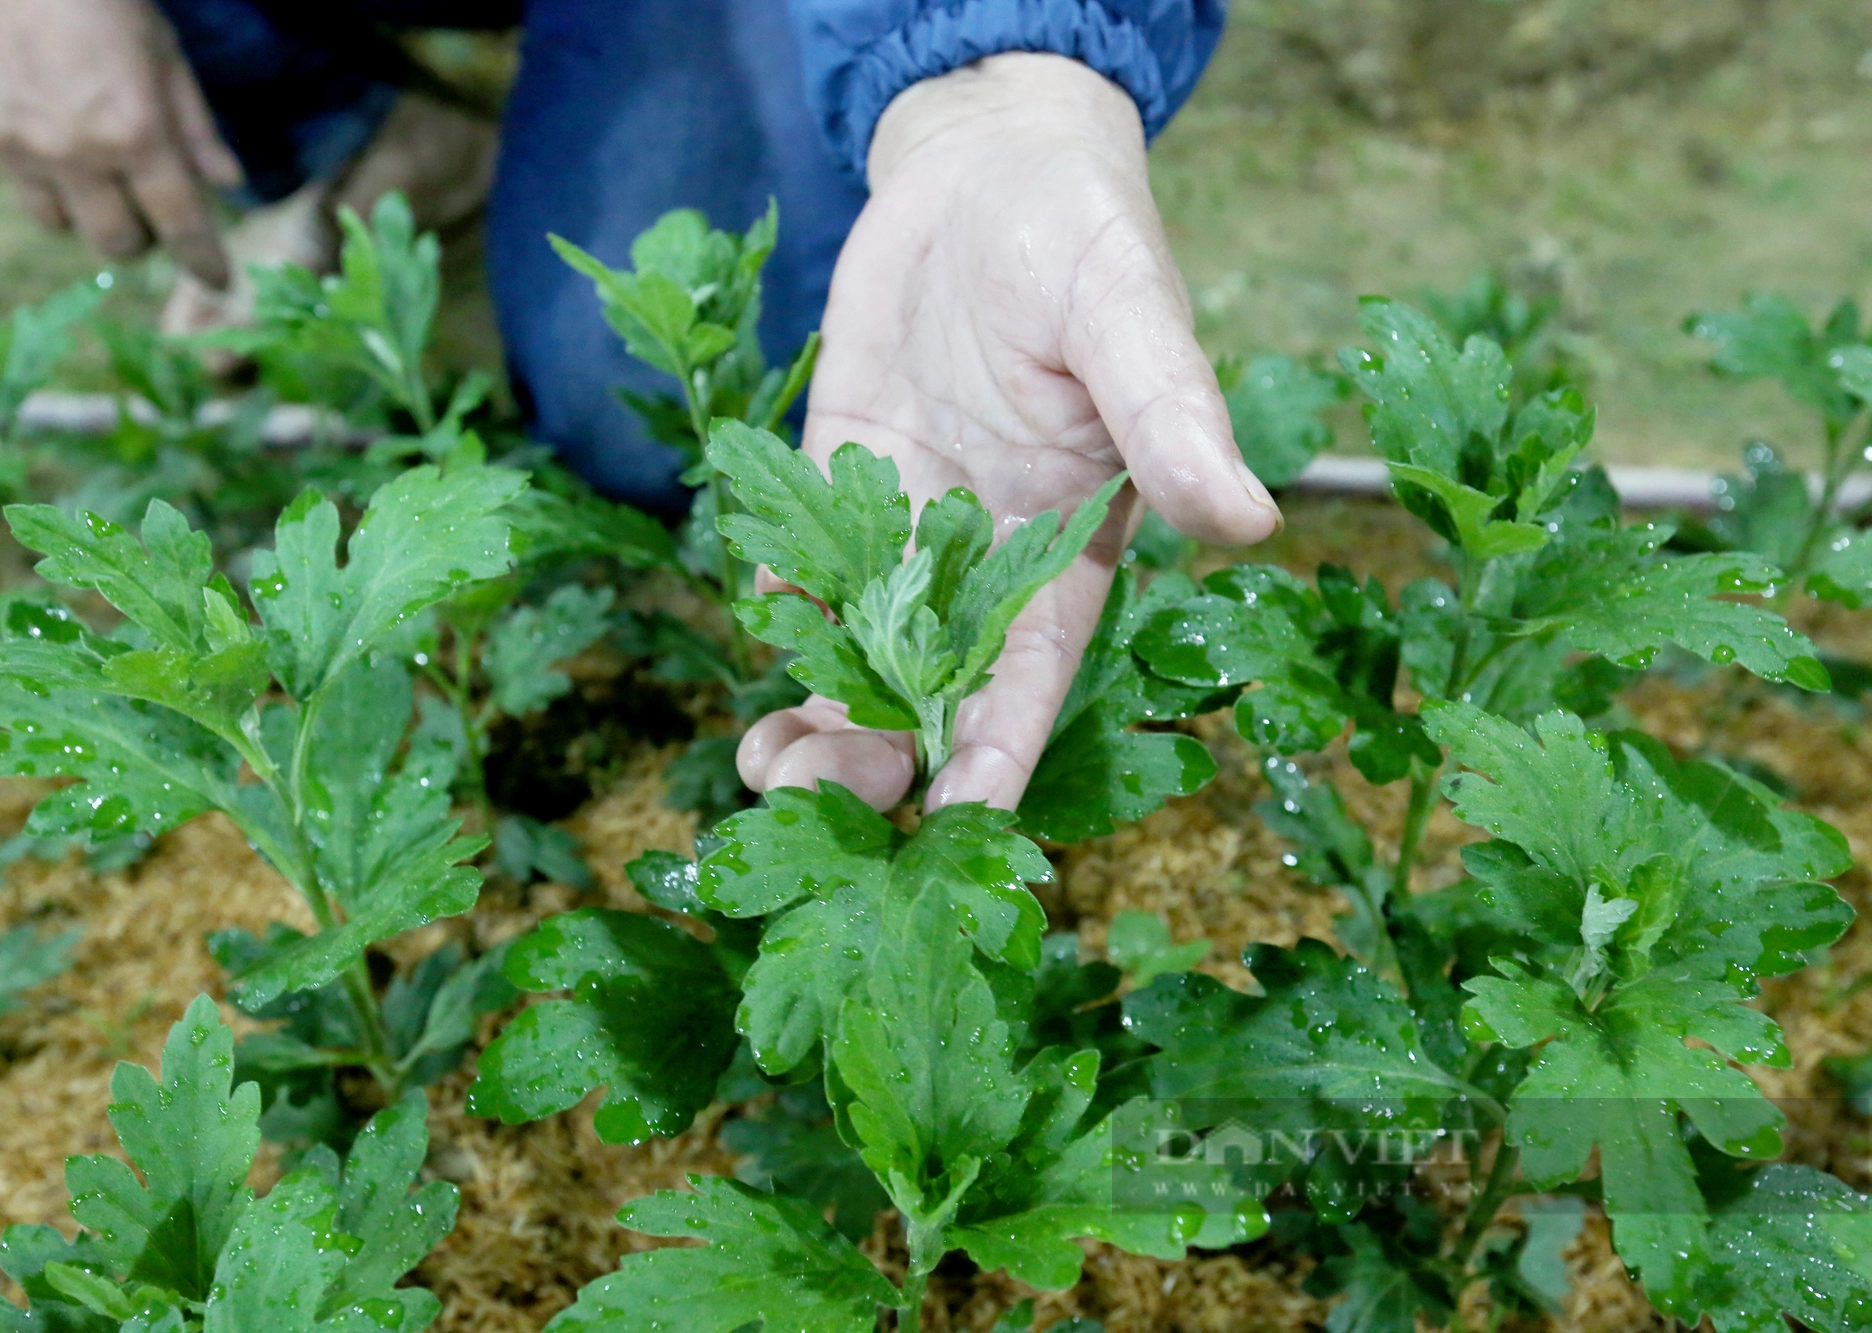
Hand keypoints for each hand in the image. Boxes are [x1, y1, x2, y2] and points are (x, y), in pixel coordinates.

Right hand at [0, 0, 241, 286]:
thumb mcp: (164, 51)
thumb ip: (195, 125)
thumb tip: (228, 182)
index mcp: (137, 132)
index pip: (180, 225)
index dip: (203, 260)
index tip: (216, 278)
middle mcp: (78, 153)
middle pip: (117, 242)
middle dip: (144, 237)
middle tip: (153, 211)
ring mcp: (22, 146)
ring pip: (63, 226)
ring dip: (90, 216)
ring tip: (102, 181)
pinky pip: (22, 190)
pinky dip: (49, 187)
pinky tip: (60, 151)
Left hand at [737, 53, 1280, 814]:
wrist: (986, 162)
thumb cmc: (1082, 231)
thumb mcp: (1132, 314)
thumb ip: (1172, 419)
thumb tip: (1250, 520)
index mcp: (1065, 543)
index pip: (1030, 674)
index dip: (998, 749)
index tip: (962, 819)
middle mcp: (979, 553)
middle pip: (927, 684)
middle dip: (877, 754)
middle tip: (809, 804)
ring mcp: (900, 517)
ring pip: (855, 643)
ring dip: (813, 709)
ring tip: (757, 769)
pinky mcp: (834, 472)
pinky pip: (798, 560)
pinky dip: (774, 609)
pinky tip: (752, 640)